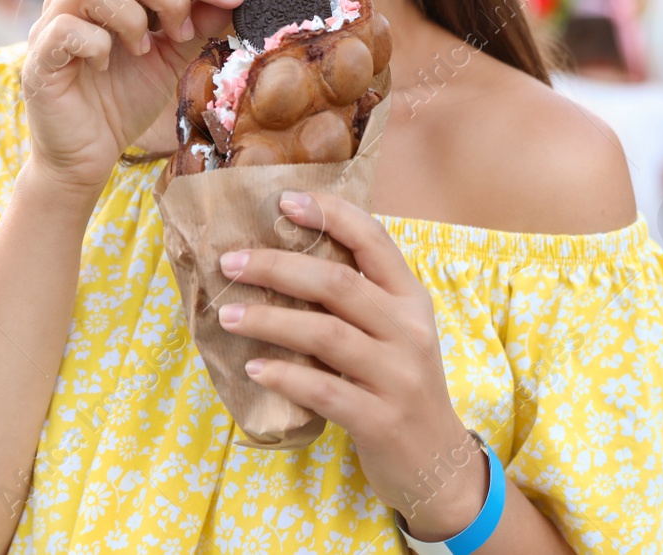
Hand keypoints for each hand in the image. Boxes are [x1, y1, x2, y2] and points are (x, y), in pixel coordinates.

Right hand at [21, 0, 244, 198]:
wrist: (88, 154)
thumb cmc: (124, 100)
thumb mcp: (172, 59)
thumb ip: (197, 27)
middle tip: (181, 32)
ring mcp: (53, 22)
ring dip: (130, 18)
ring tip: (142, 51)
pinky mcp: (39, 56)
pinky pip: (66, 29)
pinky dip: (96, 45)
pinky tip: (104, 66)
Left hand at [217, 191, 488, 539]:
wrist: (437, 461)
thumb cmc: (401, 385)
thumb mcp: (396, 333)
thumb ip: (361, 299)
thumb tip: (288, 258)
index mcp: (411, 299)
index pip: (374, 241)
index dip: (331, 215)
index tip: (285, 201)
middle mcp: (408, 330)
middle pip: (338, 283)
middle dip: (278, 267)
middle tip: (230, 262)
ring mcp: (397, 375)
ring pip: (325, 333)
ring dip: (269, 320)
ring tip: (226, 313)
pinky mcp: (380, 418)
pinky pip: (323, 389)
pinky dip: (285, 375)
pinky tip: (254, 367)